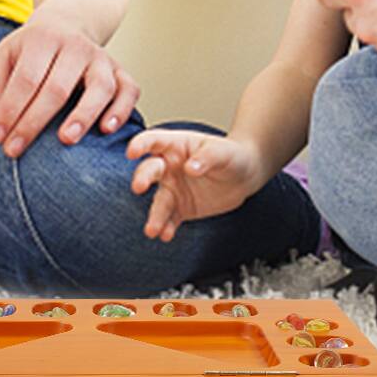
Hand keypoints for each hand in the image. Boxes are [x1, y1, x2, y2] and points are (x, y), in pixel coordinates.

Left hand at [0, 9, 138, 158]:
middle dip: (34, 122)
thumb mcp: (3, 56)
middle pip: (57, 87)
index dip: (10, 110)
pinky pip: (129, 90)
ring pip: (100, 87)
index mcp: (42, 39)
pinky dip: (122, 110)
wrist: (67, 24)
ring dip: (84, 114)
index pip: (26, 79)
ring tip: (66, 138)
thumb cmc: (30, 51)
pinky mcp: (120, 70)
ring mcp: (101, 58)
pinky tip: (107, 129)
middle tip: (15, 150)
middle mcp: (75, 46)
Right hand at [124, 129, 264, 241]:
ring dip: (154, 215)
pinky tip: (166, 235)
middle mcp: (169, 167)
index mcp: (176, 145)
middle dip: (142, 178)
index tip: (132, 152)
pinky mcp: (181, 208)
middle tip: (139, 187)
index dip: (141, 144)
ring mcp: (173, 188)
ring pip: (159, 201)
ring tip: (152, 229)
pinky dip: (166, 227)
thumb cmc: (230, 155)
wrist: (243, 176)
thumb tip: (190, 167)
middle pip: (149, 170)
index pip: (153, 141)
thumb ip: (207, 157)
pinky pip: (170, 219)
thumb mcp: (222, 152)